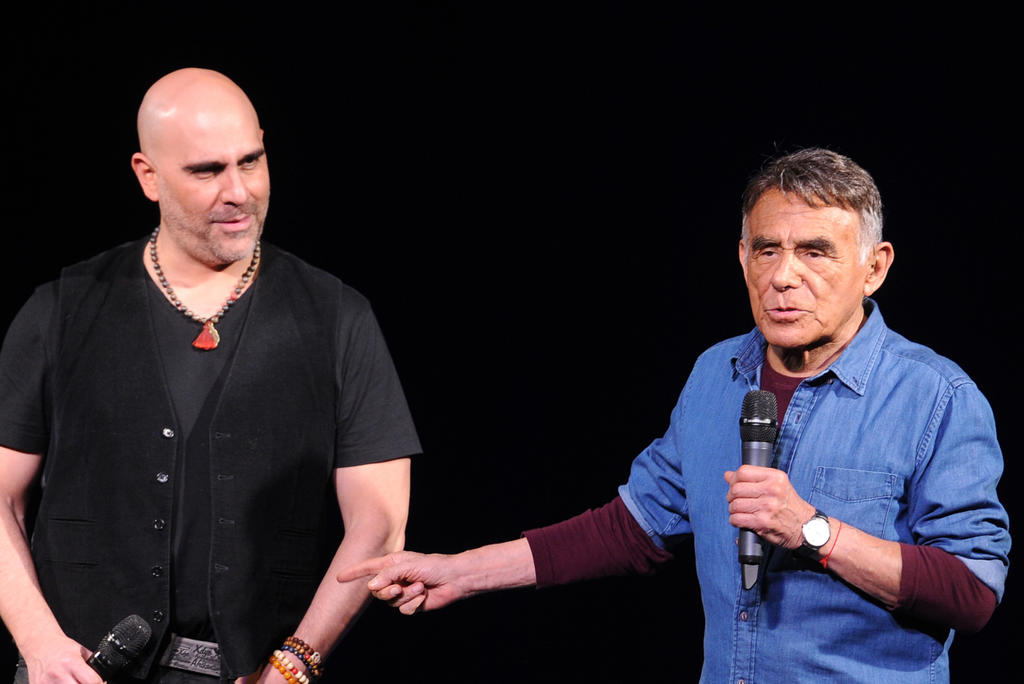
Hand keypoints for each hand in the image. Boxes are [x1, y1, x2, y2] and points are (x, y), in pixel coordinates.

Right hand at [21, 636, 100, 683]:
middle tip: (86, 682)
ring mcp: (46, 683)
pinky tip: (62, 682)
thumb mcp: (80, 650)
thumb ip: (90, 663)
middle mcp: (59, 674)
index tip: (100, 682)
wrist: (38, 644)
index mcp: (72, 662)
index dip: (99, 683)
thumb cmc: (59, 646)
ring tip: (74, 681)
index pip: (91, 681)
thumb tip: (101, 674)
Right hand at [337, 551, 467, 614]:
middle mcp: (395, 578)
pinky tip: (423, 596)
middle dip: (386, 591)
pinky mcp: (411, 605)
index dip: (353, 573)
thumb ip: (388, 574)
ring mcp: (402, 592)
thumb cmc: (432, 566)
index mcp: (392, 564)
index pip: (368, 569)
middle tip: (399, 587)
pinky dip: (413, 604)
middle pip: (376, 591)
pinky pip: (403, 610)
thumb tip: (370, 586)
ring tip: (420, 587)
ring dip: (405, 596)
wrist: (453, 578)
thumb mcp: (408, 565)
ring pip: (390, 602)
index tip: (338, 578)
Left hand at [724, 465, 815, 549]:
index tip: (734, 485)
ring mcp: (767, 506)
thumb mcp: (777, 485)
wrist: (806, 527)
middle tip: (735, 500)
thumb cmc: (789, 505)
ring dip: (733, 509)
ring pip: (735, 504)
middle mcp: (772, 490)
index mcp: (775, 477)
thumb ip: (753, 478)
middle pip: (736, 488)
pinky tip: (741, 520)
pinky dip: (735, 520)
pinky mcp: (763, 522)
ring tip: (740, 511)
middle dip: (731, 496)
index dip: (734, 479)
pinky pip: (737, 518)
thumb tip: (728, 475)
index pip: (743, 471)